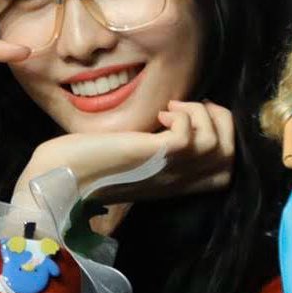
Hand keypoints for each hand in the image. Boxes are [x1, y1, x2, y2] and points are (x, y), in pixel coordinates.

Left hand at [11, 100, 235, 207]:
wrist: (61, 180)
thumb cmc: (88, 165)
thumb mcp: (136, 158)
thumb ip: (157, 149)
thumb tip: (171, 120)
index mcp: (176, 184)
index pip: (226, 169)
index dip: (221, 135)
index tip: (193, 118)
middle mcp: (179, 181)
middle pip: (231, 155)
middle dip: (220, 121)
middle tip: (188, 108)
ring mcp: (170, 170)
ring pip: (219, 143)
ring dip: (200, 114)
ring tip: (171, 110)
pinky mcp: (156, 156)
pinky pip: (192, 135)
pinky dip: (183, 115)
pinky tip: (160, 115)